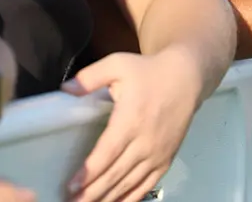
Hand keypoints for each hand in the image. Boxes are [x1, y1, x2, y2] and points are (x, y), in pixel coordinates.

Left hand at [60, 48, 204, 201]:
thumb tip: (65, 89)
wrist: (186, 78)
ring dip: (109, 198)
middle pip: (116, 174)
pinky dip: (131, 197)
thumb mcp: (117, 64)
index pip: (106, 153)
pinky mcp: (166, 159)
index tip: (71, 186)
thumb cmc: (149, 71)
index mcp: (130, 120)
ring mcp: (157, 154)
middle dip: (93, 192)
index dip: (89, 173)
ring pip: (130, 183)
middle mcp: (144, 142)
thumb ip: (90, 77)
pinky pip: (147, 184)